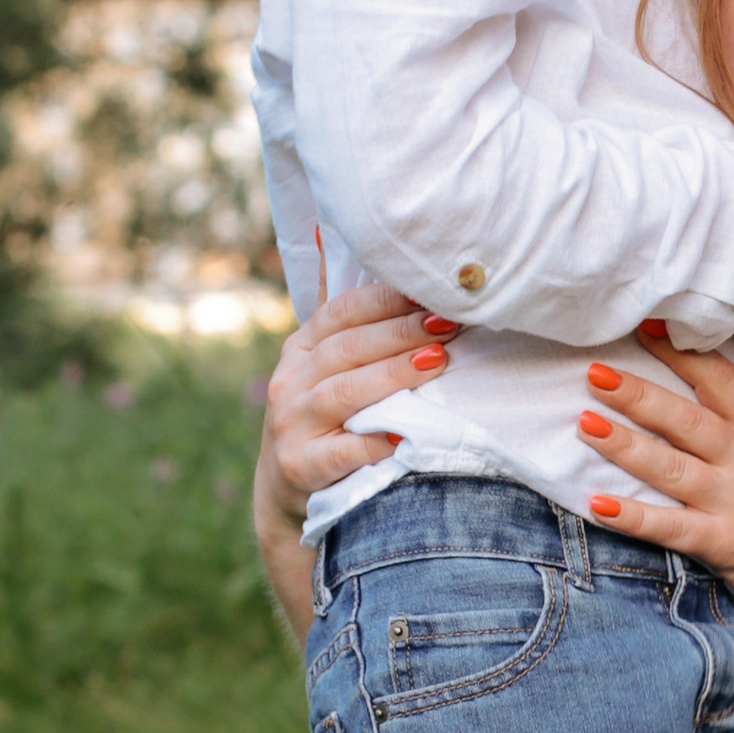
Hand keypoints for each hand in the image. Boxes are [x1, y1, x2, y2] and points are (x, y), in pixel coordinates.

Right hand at [262, 278, 458, 512]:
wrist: (287, 492)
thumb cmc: (321, 418)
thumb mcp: (322, 368)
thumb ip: (343, 318)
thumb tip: (339, 241)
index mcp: (299, 351)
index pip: (340, 312)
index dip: (386, 300)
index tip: (430, 295)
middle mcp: (289, 383)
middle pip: (346, 349)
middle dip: (400, 333)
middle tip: (445, 325)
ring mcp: (291, 426)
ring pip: (343, 393)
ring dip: (392, 375)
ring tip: (436, 360)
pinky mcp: (300, 466)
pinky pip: (341, 451)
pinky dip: (373, 441)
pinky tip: (405, 432)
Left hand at [578, 348, 733, 630]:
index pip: (722, 383)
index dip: (686, 355)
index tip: (650, 330)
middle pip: (687, 421)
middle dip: (639, 395)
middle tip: (596, 373)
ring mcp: (731, 504)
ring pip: (671, 469)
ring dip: (625, 446)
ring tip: (586, 424)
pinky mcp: (719, 544)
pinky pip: (670, 528)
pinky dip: (633, 518)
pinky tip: (597, 504)